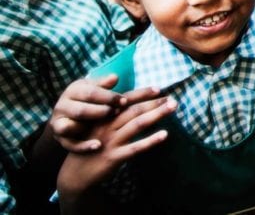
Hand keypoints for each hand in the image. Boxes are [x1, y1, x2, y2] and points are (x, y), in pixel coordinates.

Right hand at [56, 96, 175, 198]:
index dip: (142, 93)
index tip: (159, 89)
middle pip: (134, 110)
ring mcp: (111, 141)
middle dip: (154, 103)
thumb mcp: (96, 125)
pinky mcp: (114, 157)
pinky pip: (135, 148)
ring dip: (157, 114)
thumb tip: (127, 98)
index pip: (125, 100)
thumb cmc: (90, 144)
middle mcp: (107, 126)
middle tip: (172, 98)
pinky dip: (150, 140)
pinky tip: (164, 134)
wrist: (75, 173)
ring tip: (173, 108)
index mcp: (103, 116)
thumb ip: (110, 112)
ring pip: (137, 124)